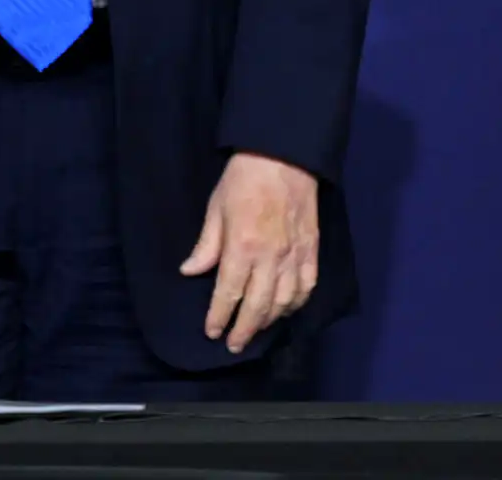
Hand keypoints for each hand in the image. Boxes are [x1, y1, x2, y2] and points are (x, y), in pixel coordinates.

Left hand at [180, 152, 318, 352]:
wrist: (284, 155)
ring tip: (257, 331)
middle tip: (234, 345)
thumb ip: (206, 245)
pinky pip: (307, 286)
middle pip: (258, 306)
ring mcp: (294, 255)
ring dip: (269, 321)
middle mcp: (270, 257)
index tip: (212, 332)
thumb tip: (189, 272)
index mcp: (242, 247)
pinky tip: (287, 311)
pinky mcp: (311, 250)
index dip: (219, 316)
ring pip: (284, 302)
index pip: (229, 293)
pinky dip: (297, 304)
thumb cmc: (243, 178)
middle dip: (244, 330)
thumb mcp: (215, 208)